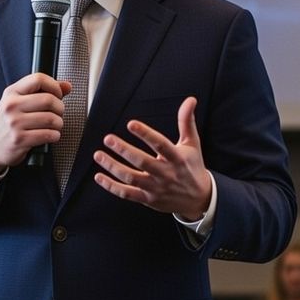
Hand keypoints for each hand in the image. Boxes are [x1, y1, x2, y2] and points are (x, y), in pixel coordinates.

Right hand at [0, 73, 71, 172]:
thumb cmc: (9, 122)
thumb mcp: (20, 102)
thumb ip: (43, 92)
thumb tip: (67, 86)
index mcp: (12, 92)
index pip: (38, 79)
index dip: (54, 86)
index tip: (57, 95)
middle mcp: (11, 106)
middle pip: (49, 99)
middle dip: (60, 107)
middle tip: (58, 113)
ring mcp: (14, 123)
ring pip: (51, 118)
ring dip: (59, 123)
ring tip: (54, 125)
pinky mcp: (19, 139)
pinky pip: (48, 135)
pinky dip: (55, 136)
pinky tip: (50, 135)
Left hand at [93, 97, 211, 219]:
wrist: (200, 199)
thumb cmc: (192, 167)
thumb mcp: (192, 144)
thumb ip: (187, 121)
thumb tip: (190, 100)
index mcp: (177, 158)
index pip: (160, 144)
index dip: (145, 134)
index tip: (131, 124)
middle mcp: (166, 173)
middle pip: (142, 162)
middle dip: (124, 150)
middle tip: (108, 139)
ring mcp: (156, 187)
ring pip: (131, 178)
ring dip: (113, 166)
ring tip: (99, 155)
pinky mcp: (148, 199)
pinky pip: (127, 194)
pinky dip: (111, 187)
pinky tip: (99, 176)